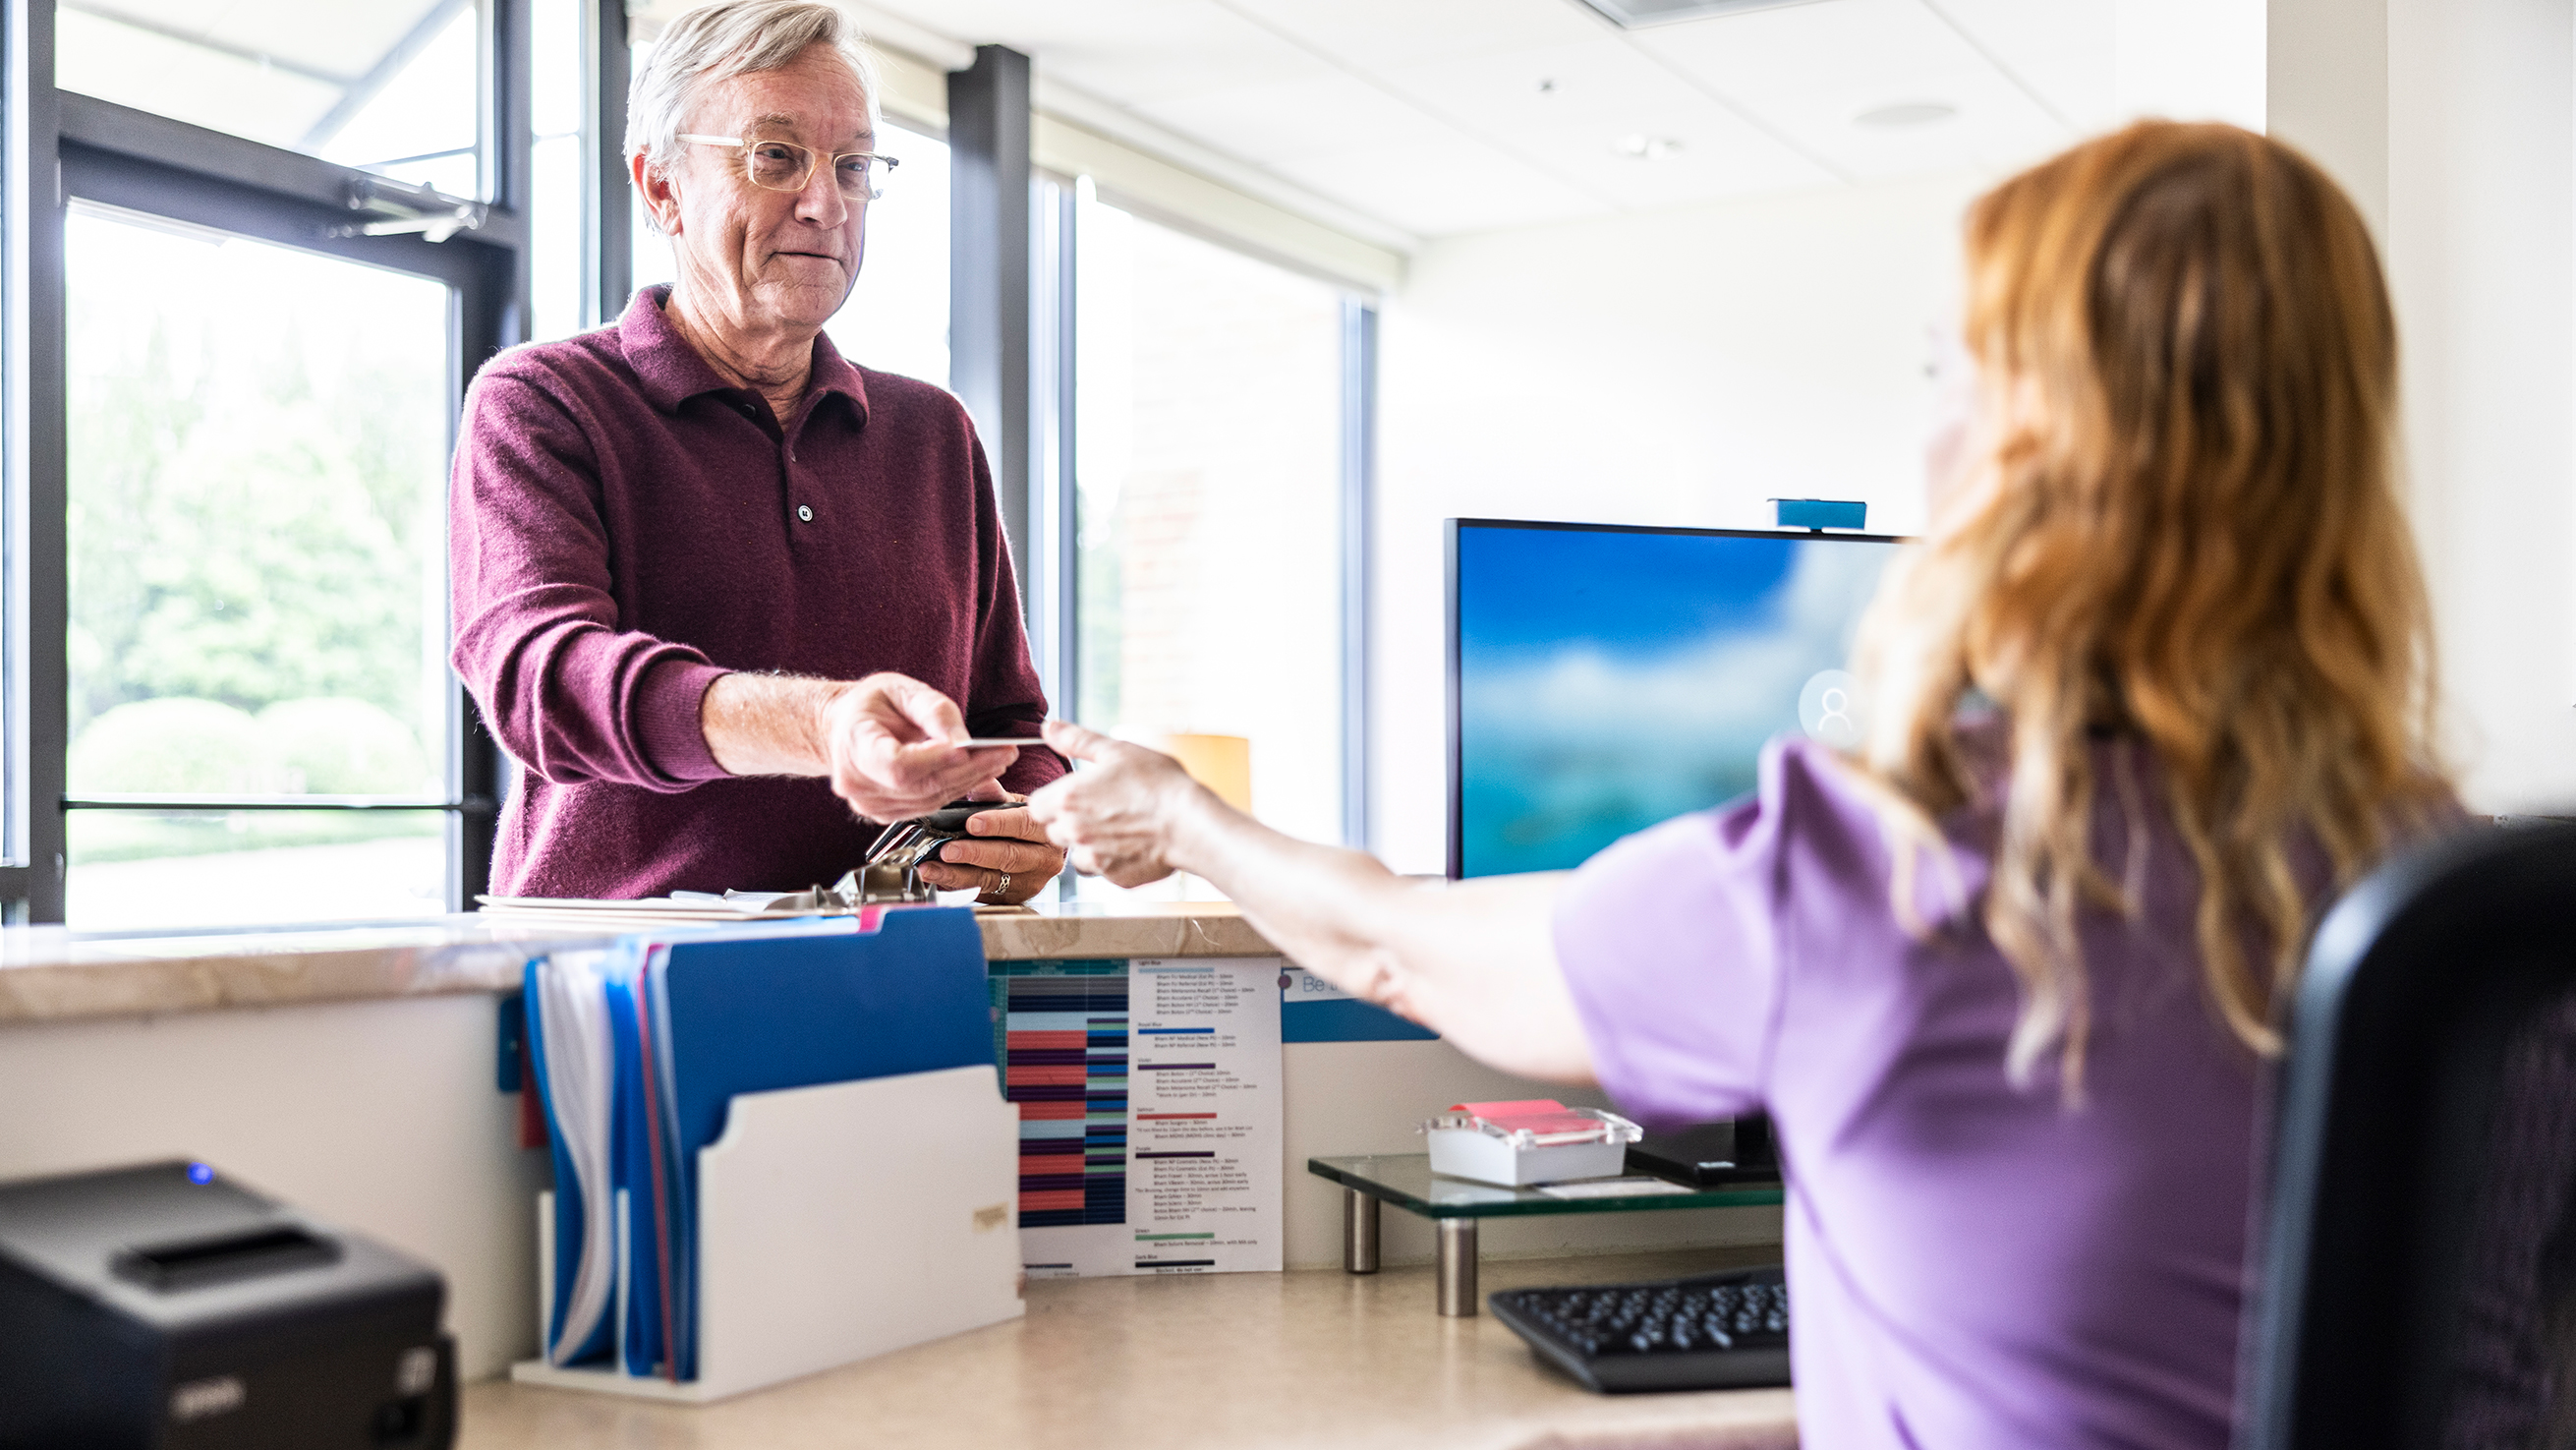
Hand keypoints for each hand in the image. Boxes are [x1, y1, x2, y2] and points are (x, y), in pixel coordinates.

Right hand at [820, 673, 1018, 821]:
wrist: (844, 729)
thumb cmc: (871, 706)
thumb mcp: (900, 689)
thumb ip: (932, 710)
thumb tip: (963, 741)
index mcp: (855, 745)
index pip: (897, 765)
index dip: (934, 760)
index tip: (967, 749)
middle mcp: (858, 783)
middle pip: (921, 786)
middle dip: (968, 769)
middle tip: (1005, 752)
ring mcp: (871, 804)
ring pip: (931, 799)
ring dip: (970, 780)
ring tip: (1000, 758)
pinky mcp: (888, 813)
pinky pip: (930, 805)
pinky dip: (958, 788)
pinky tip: (980, 772)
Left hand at [914, 795, 1067, 903]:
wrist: (1039, 850)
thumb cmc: (1022, 822)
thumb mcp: (1012, 803)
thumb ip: (993, 793)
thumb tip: (979, 778)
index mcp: (1045, 828)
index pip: (1024, 824)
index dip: (998, 824)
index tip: (972, 823)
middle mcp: (1045, 858)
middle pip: (1009, 857)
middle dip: (974, 854)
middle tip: (947, 850)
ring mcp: (1032, 882)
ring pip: (993, 880)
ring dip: (957, 875)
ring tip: (932, 869)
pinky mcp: (1016, 899)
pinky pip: (985, 895)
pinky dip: (960, 887)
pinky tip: (939, 880)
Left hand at [1024, 720, 1218, 887]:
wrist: (1190, 823)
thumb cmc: (1158, 784)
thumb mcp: (1117, 751)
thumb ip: (1077, 740)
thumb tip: (1049, 728)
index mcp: (1068, 798)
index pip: (1035, 806)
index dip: (1053, 800)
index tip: (1074, 796)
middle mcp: (1074, 831)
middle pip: (1053, 831)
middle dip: (1070, 821)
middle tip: (1101, 809)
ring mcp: (1093, 858)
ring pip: (1075, 854)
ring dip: (1088, 843)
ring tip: (1118, 828)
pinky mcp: (1113, 878)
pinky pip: (1101, 870)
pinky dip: (1111, 860)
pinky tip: (1131, 844)